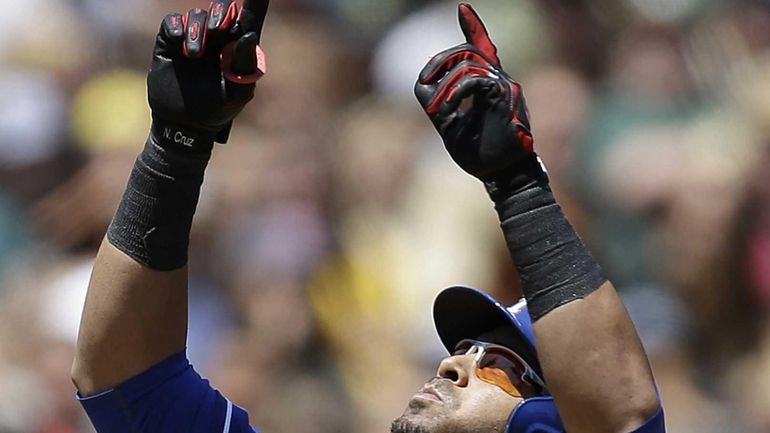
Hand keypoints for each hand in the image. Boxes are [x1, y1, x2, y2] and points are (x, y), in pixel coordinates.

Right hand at [147, 0, 268, 148]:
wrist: (186, 125)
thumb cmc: (218, 110)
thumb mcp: (238, 92)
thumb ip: (245, 64)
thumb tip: (248, 35)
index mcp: (238, 48)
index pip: (249, 18)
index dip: (255, 2)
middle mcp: (217, 40)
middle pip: (221, 9)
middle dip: (221, 12)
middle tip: (219, 29)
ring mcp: (193, 40)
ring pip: (196, 15)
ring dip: (197, 29)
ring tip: (194, 54)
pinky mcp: (170, 45)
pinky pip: (172, 23)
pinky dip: (176, 26)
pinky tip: (179, 41)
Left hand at [414, 3, 534, 181]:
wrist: (503, 176)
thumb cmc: (481, 155)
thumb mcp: (451, 125)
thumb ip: (441, 101)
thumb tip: (425, 82)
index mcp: (490, 85)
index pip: (483, 47)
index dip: (474, 27)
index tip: (463, 8)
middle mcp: (500, 80)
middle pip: (466, 50)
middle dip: (440, 61)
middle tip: (426, 80)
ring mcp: (504, 86)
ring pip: (468, 62)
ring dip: (445, 85)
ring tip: (440, 109)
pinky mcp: (504, 97)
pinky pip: (475, 79)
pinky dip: (455, 92)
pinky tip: (447, 108)